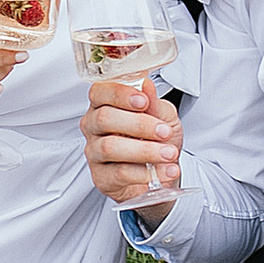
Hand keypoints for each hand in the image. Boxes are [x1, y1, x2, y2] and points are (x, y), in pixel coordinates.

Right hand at [82, 73, 181, 209]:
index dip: (120, 94)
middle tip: (164, 131)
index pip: (100, 92)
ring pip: (110, 147)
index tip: (144, 101)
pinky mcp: (102, 177)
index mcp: (105, 105)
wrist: (162, 173)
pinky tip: (163, 170)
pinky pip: (120, 173)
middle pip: (104, 118)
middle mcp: (94, 127)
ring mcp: (94, 152)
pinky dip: (146, 173)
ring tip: (168, 153)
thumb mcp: (163, 117)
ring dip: (145, 150)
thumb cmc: (157, 140)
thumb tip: (146, 85)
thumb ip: (153, 103)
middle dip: (139, 124)